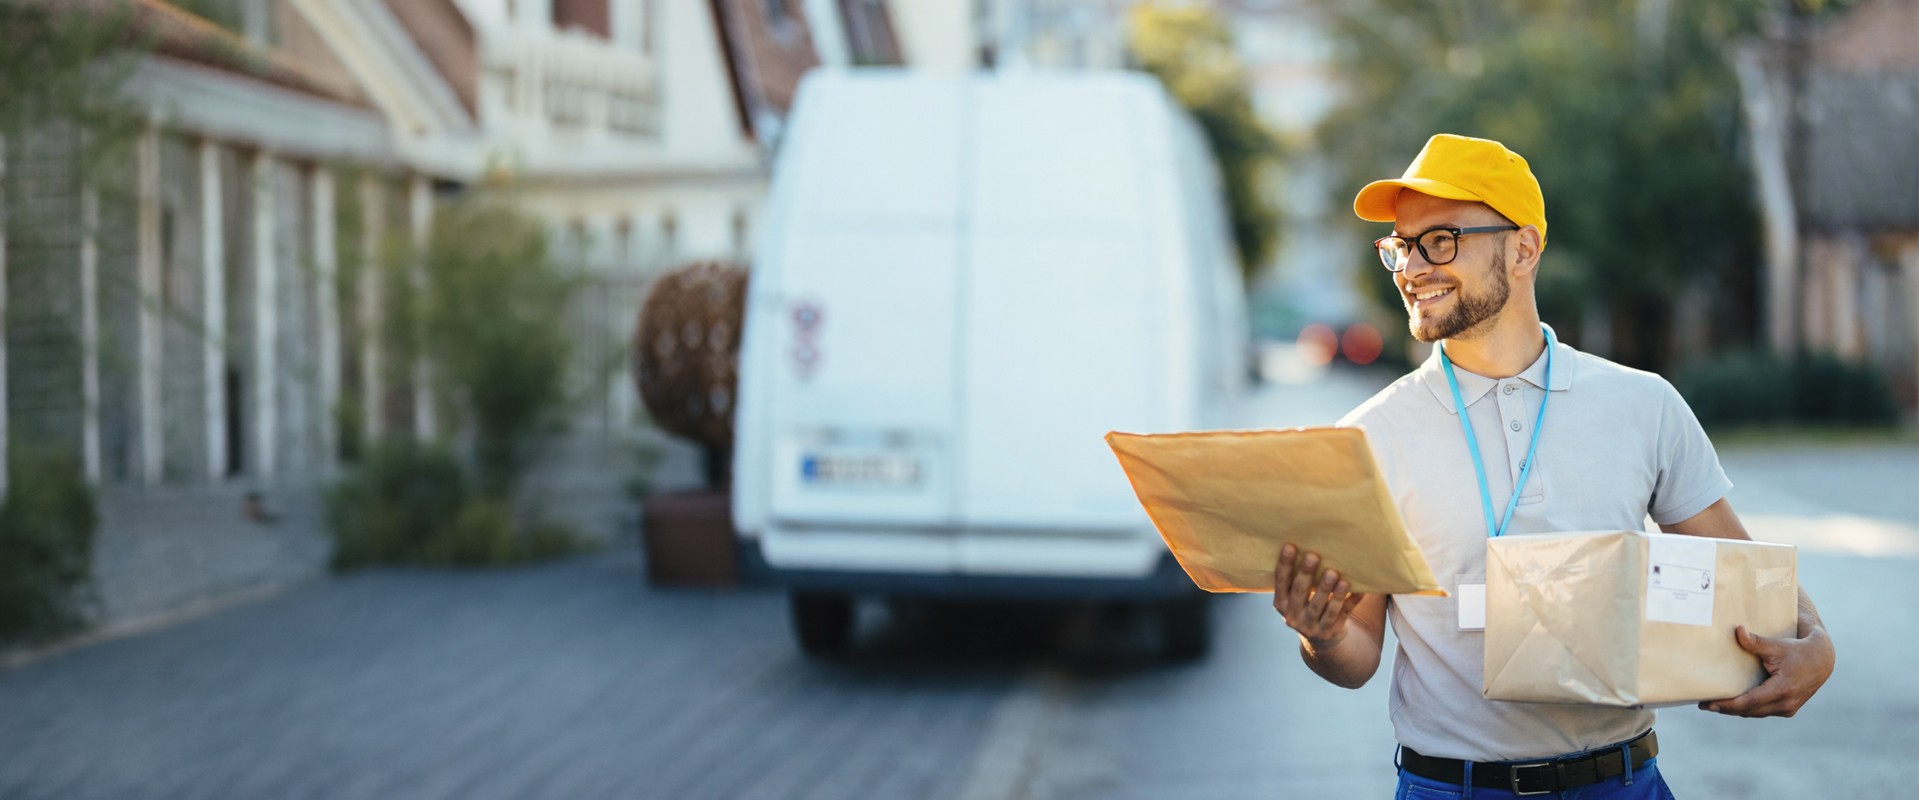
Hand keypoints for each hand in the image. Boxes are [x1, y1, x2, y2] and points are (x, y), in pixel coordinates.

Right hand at [1272, 543, 1362, 647]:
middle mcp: (1293, 616)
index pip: (1281, 582)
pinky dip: (1350, 600)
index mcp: (1282, 604)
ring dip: (1327, 589)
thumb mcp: (1296, 598)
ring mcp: (1312, 626)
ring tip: (1334, 573)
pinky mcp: (1330, 631)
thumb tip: (1309, 544)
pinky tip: (1359, 590)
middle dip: (1306, 574)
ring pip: (1321, 606)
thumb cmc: (1308, 606)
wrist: (1322, 640)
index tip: (1289, 546)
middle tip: (1313, 556)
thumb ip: (1297, 580)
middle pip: (1300, 593)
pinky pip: (1342, 613)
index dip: (1284, 565)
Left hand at [1699, 624, 1835, 717]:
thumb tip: (1738, 631)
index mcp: (1783, 689)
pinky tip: (1731, 705)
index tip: (1709, 704)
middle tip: (1703, 705)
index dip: (1728, 705)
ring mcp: (1788, 708)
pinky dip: (1747, 709)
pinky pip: (1763, 712)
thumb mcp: (1776, 645)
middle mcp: (1786, 703)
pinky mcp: (1788, 709)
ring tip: (1713, 706)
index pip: (1750, 701)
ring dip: (1735, 711)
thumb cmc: (1797, 650)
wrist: (1821, 660)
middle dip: (1726, 709)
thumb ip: (1755, 642)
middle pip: (1750, 710)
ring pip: (1756, 713)